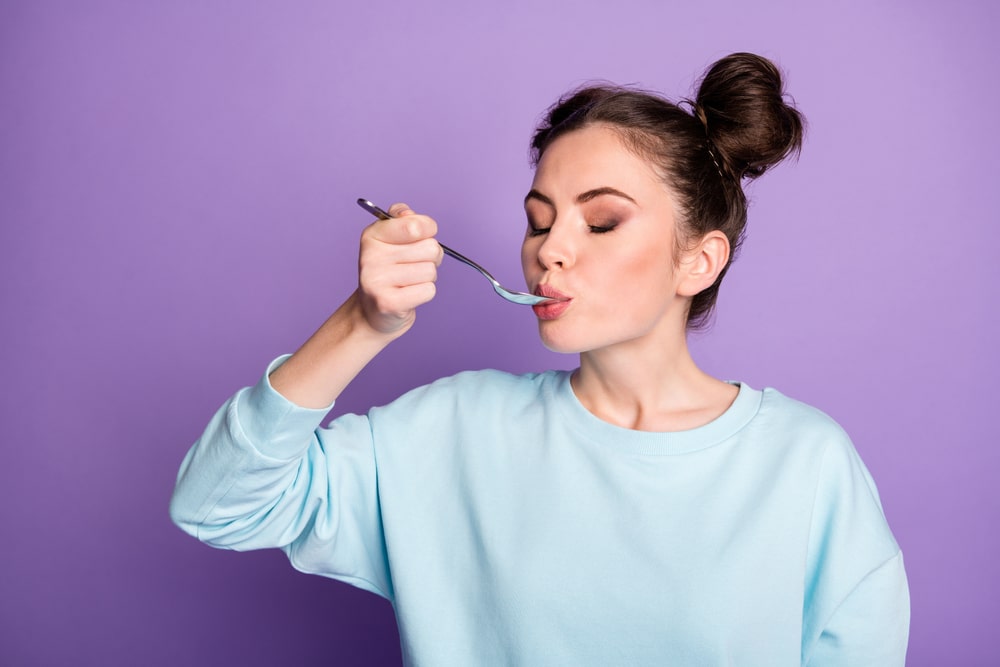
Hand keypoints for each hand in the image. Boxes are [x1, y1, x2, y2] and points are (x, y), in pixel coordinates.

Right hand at [357, 203, 442, 335]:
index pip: (416, 225)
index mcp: (372, 235)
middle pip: (430, 248)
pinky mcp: (388, 303)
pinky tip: (408, 295)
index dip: (429, 230)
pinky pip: (428, 290)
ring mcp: (377, 280)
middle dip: (430, 258)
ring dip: (426, 278)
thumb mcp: (390, 238)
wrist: (373, 312)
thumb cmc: (389, 271)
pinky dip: (424, 294)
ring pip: (430, 271)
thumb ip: (402, 218)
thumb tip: (407, 214)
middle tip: (413, 265)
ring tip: (408, 282)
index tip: (422, 237)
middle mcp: (371, 256)